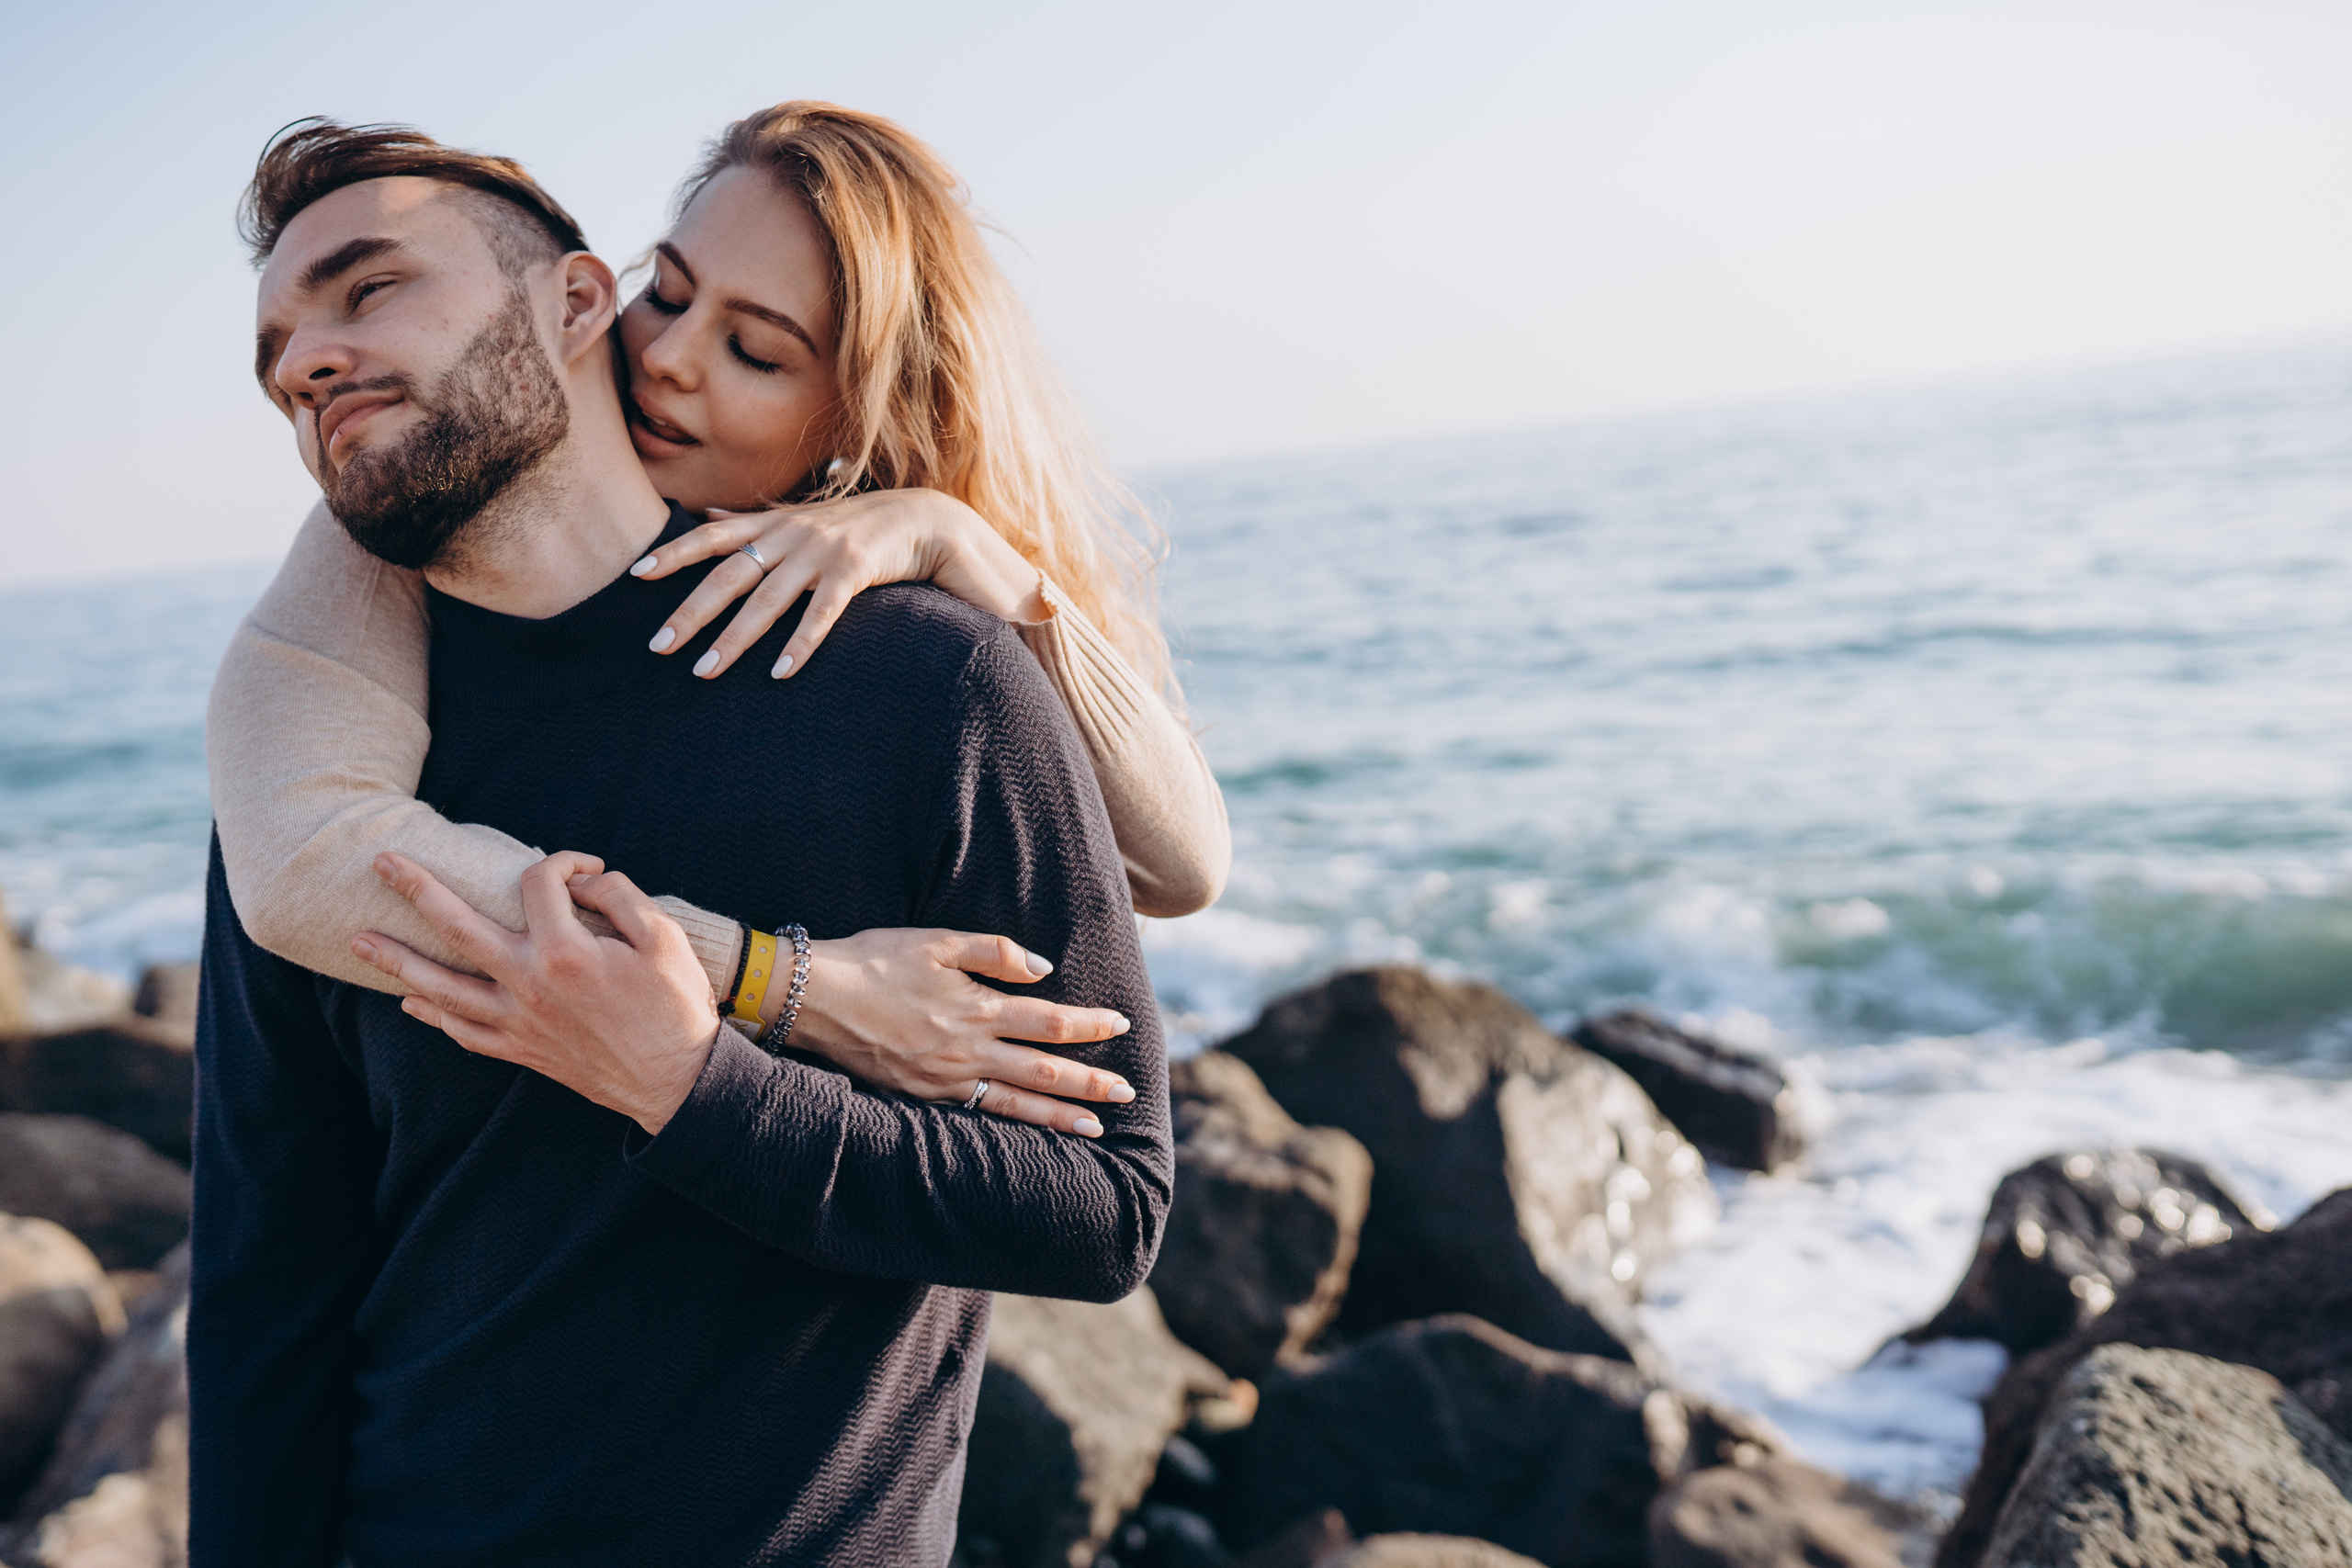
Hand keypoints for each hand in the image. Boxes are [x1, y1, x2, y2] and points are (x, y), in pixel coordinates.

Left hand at [352, 851, 719, 1135]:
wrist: (676, 1081)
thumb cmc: (675, 1006)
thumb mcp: (665, 938)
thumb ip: (620, 896)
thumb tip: (582, 881)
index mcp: (567, 951)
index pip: (541, 884)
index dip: (564, 863)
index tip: (586, 868)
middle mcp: (529, 984)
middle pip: (458, 928)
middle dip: (416, 891)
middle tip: (381, 864)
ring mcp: (519, 1021)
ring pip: (443, 987)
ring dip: (397, 961)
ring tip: (358, 941)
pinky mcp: (521, 1050)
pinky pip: (464, 1032)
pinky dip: (433, 1016)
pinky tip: (410, 1000)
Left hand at [633, 488, 1045, 680]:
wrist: (929, 520)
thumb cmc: (862, 527)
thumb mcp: (804, 516)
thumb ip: (755, 521)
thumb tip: (707, 515)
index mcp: (775, 523)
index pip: (712, 536)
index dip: (674, 552)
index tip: (635, 574)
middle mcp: (791, 534)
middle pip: (729, 575)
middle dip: (690, 611)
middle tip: (657, 646)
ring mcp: (822, 552)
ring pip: (767, 600)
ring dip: (733, 638)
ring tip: (704, 671)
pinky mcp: (856, 571)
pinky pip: (822, 613)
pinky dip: (799, 643)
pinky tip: (779, 673)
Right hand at [791, 928, 1135, 1137]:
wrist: (815, 999)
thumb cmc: (875, 961)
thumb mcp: (936, 941)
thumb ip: (994, 952)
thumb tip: (1044, 969)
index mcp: (977, 1008)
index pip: (1050, 1020)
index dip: (1089, 1025)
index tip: (1122, 1025)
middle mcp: (969, 1050)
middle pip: (1044, 1070)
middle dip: (1090, 1083)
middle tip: (1128, 1093)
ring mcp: (947, 1080)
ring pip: (1017, 1102)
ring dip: (1060, 1116)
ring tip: (1096, 1128)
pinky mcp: (924, 1097)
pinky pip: (979, 1115)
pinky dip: (1013, 1126)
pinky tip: (1031, 1133)